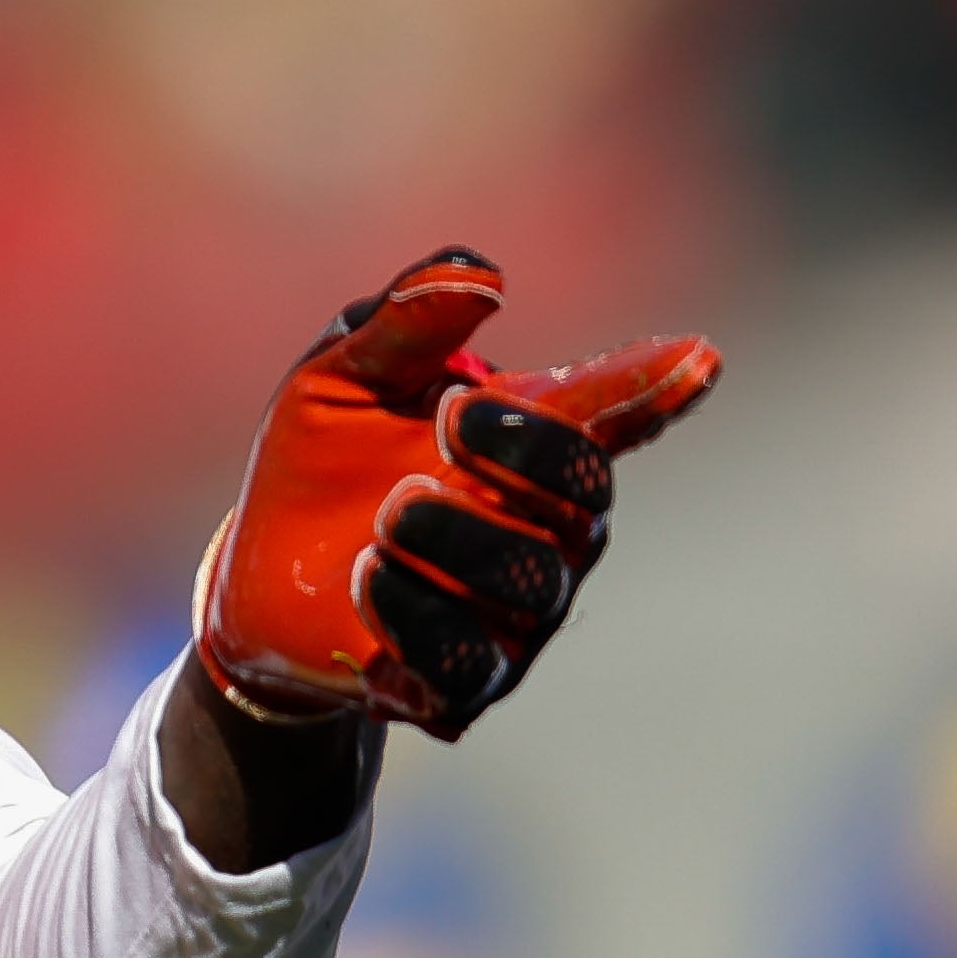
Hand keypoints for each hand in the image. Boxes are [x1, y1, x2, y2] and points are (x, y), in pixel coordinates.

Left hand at [199, 249, 719, 735]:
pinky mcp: (462, 683)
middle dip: (524, 452)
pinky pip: (467, 662)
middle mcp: (547, 530)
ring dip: (456, 537)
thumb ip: (405, 324)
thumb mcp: (340, 374)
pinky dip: (415, 615)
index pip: (616, 412)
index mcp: (528, 445)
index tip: (698, 358)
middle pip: (586, 495)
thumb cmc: (323, 458)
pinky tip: (367, 576)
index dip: (659, 388)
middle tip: (446, 414)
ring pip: (531, 581)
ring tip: (387, 513)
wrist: (258, 574)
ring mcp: (516, 614)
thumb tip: (481, 274)